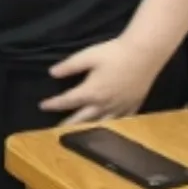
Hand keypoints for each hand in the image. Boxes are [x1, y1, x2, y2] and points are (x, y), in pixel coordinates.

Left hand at [41, 36, 163, 124]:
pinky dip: (112, 127)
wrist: (144, 54)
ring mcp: (120, 107)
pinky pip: (121, 121)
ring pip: (101, 124)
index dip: (54, 104)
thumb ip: (70, 66)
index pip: (68, 101)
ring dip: (88, 130)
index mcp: (91, 91)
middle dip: (68, 125)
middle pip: (82, 118)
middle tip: (56, 131)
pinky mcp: (133, 106)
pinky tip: (109, 128)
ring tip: (80, 135)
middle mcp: (104, 104)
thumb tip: (52, 73)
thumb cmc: (114, 53)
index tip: (42, 106)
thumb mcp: (88, 56)